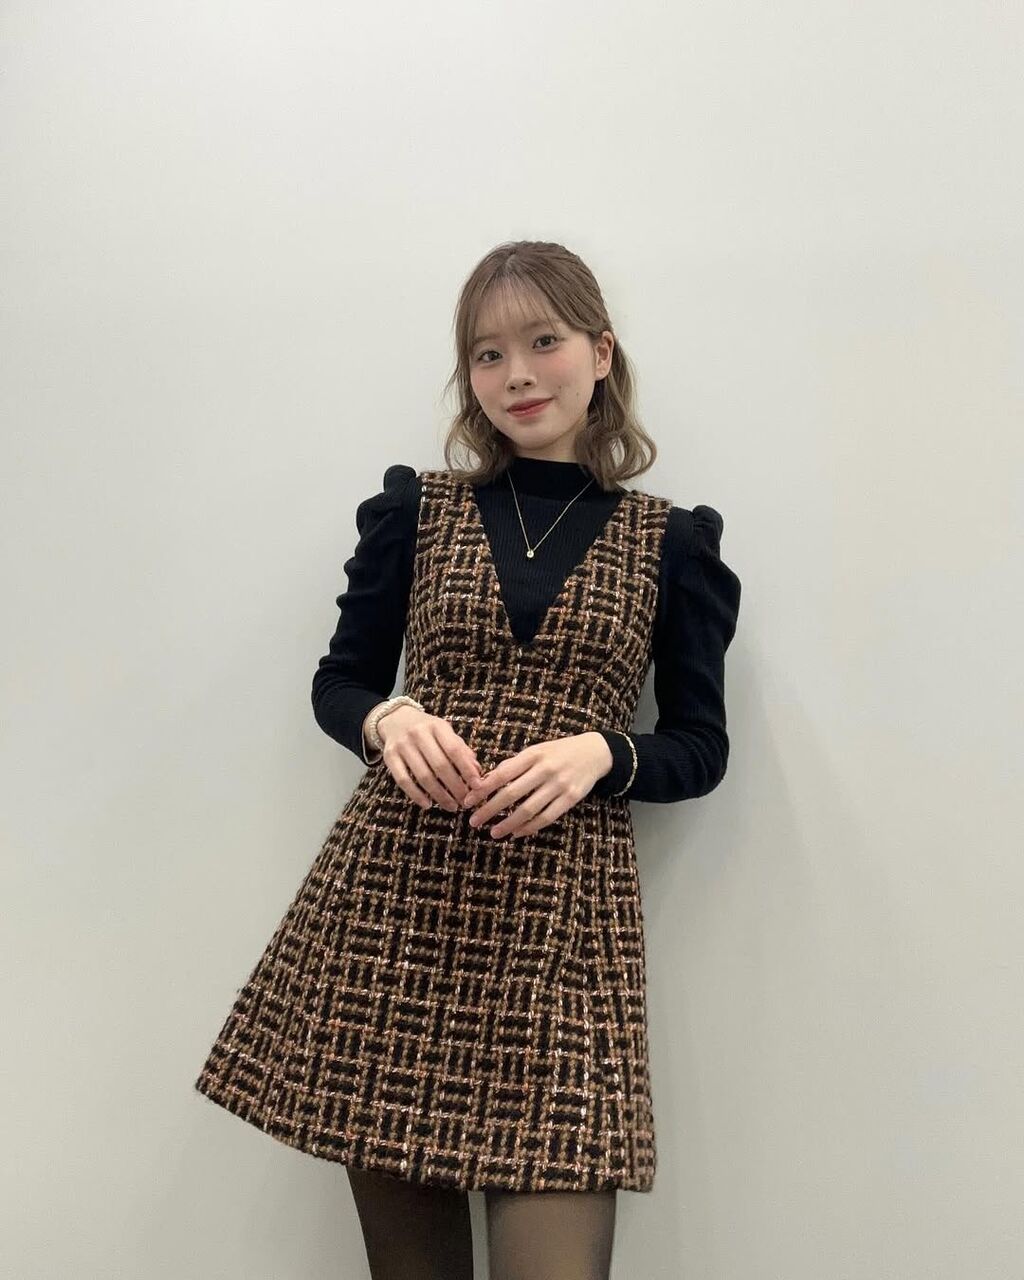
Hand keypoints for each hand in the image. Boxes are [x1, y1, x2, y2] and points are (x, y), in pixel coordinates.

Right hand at [376, 705, 483, 811]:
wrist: (395, 719)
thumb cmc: (427, 730)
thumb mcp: (445, 732)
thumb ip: (461, 749)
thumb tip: (477, 772)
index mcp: (437, 726)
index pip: (455, 750)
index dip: (467, 770)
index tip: (478, 786)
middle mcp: (418, 733)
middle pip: (440, 765)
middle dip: (455, 787)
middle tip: (465, 801)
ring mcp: (402, 745)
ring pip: (423, 776)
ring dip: (439, 795)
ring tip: (451, 806)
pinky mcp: (389, 757)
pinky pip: (403, 780)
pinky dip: (416, 795)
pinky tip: (428, 804)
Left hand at [461, 732, 612, 839]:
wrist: (594, 752)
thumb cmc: (558, 752)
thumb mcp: (536, 750)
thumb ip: (514, 764)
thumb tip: (487, 781)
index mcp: (533, 754)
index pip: (502, 774)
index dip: (483, 789)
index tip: (468, 801)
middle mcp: (545, 769)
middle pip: (511, 794)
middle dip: (490, 809)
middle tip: (474, 821)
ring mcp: (559, 785)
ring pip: (528, 809)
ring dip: (508, 823)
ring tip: (493, 832)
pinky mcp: (571, 799)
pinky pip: (546, 817)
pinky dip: (529, 827)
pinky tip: (516, 833)